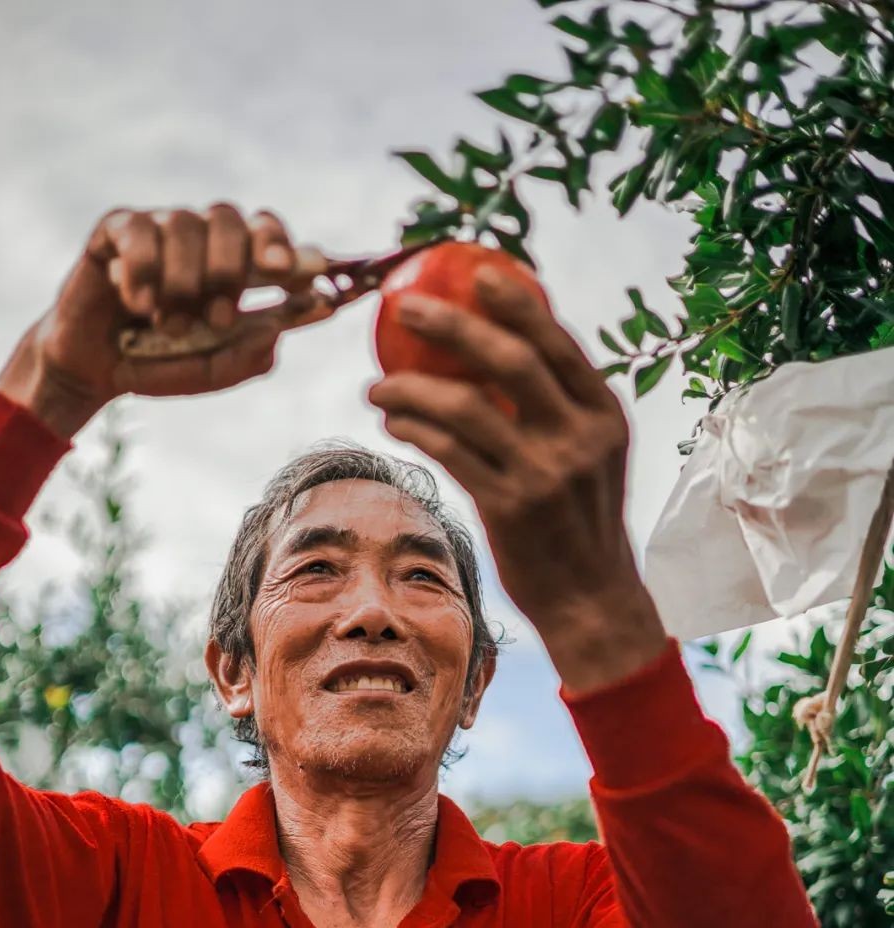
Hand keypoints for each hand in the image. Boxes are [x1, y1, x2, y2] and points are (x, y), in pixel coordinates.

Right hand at [0, 203, 301, 435]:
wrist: (94, 371)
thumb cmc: (159, 363)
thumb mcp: (211, 372)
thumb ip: (249, 356)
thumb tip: (280, 328)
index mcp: (231, 264)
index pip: (266, 233)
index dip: (282, 246)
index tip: (291, 276)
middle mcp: (199, 239)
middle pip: (231, 219)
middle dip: (231, 269)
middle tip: (219, 318)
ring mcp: (159, 229)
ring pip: (187, 225)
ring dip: (183, 284)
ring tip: (169, 325)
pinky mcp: (117, 229)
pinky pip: (141, 231)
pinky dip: (144, 272)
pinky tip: (140, 306)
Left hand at [366, 267, 666, 684]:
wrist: (591, 597)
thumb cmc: (579, 520)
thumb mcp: (591, 456)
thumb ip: (560, 407)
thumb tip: (502, 347)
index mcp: (605, 415)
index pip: (558, 344)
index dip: (517, 304)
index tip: (478, 275)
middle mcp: (579, 438)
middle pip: (509, 362)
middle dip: (451, 326)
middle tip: (404, 310)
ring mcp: (544, 473)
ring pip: (466, 408)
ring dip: (411, 389)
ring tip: (377, 385)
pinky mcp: (509, 507)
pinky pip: (450, 453)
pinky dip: (415, 429)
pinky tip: (393, 422)